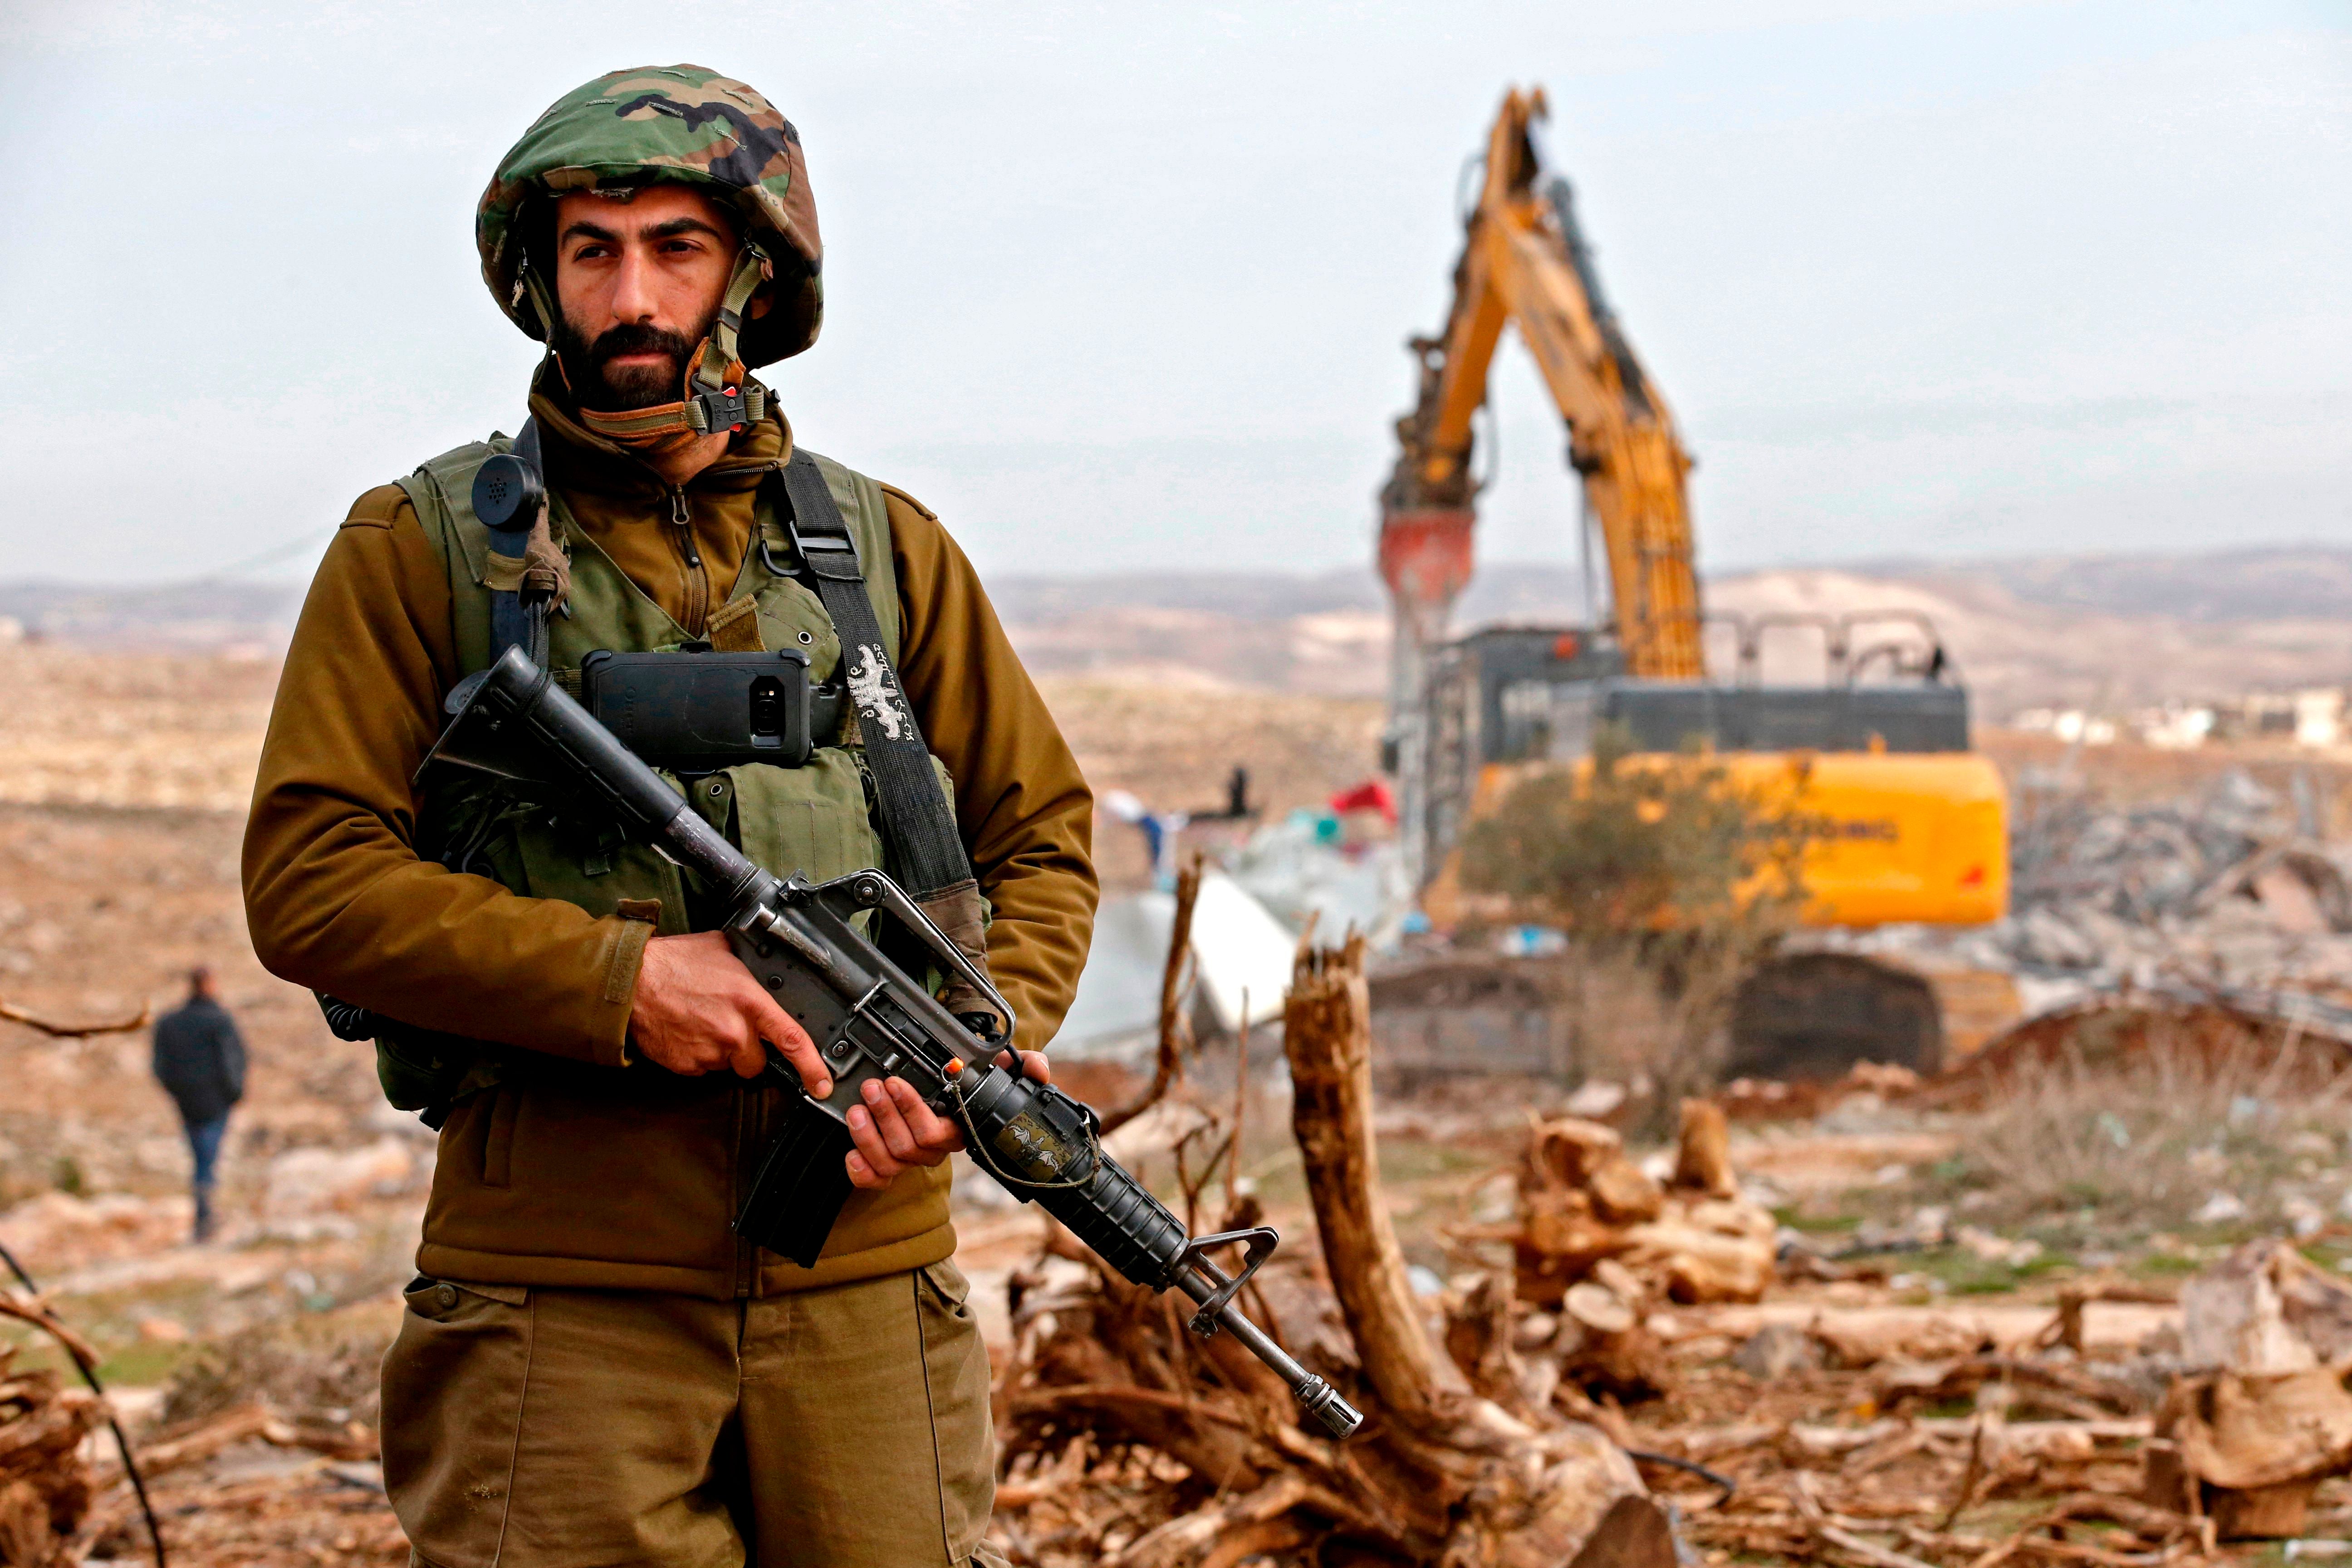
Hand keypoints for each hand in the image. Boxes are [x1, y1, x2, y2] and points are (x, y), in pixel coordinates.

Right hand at [629, 931, 829, 1093]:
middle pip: (756, 1063)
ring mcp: (708, 1052)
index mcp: (749, 1002)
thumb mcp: (723, 950)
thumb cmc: (673, 962)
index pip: (791, 1039)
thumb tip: (763, 965)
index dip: (812, 1066)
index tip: (822, 1083)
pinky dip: (698, 1056)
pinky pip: (702, 1069)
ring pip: (728, 1065)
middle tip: (729, 1027)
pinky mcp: (686, 1065)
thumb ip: (750, 965)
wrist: (630, 982)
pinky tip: (687, 1032)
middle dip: (749, 1052)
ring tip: (702, 1023)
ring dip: (722, 1052)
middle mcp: (733, 1032)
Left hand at [847, 1049, 1050, 1191]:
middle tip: (872, 1086)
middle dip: (886, 1115)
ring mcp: (912, 1160)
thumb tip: (1039, 1070)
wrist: (952, 1088)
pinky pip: (877, 1181)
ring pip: (890, 1162)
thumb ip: (1025, 1067)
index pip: (938, 1133)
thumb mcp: (999, 1069)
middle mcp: (937, 1150)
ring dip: (868, 1136)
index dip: (914, 1111)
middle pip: (909, 1146)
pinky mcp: (891, 1167)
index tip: (897, 1082)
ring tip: (856, 1109)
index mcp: (961, 1130)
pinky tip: (850, 1154)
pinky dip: (861, 1171)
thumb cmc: (972, 1081)